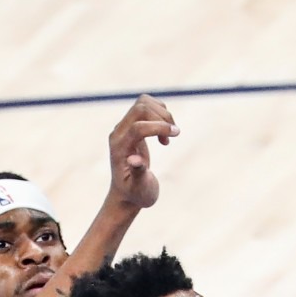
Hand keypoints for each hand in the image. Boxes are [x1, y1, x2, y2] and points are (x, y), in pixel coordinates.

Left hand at [107, 95, 178, 211]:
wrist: (127, 194)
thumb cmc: (136, 194)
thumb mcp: (139, 189)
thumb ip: (138, 174)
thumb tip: (135, 160)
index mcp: (120, 148)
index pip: (138, 127)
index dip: (158, 127)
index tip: (176, 134)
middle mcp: (119, 133)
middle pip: (140, 108)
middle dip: (162, 117)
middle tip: (175, 134)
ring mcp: (124, 127)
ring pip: (143, 102)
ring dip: (162, 113)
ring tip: (169, 134)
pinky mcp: (131, 125)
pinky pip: (145, 106)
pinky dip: (160, 114)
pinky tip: (164, 133)